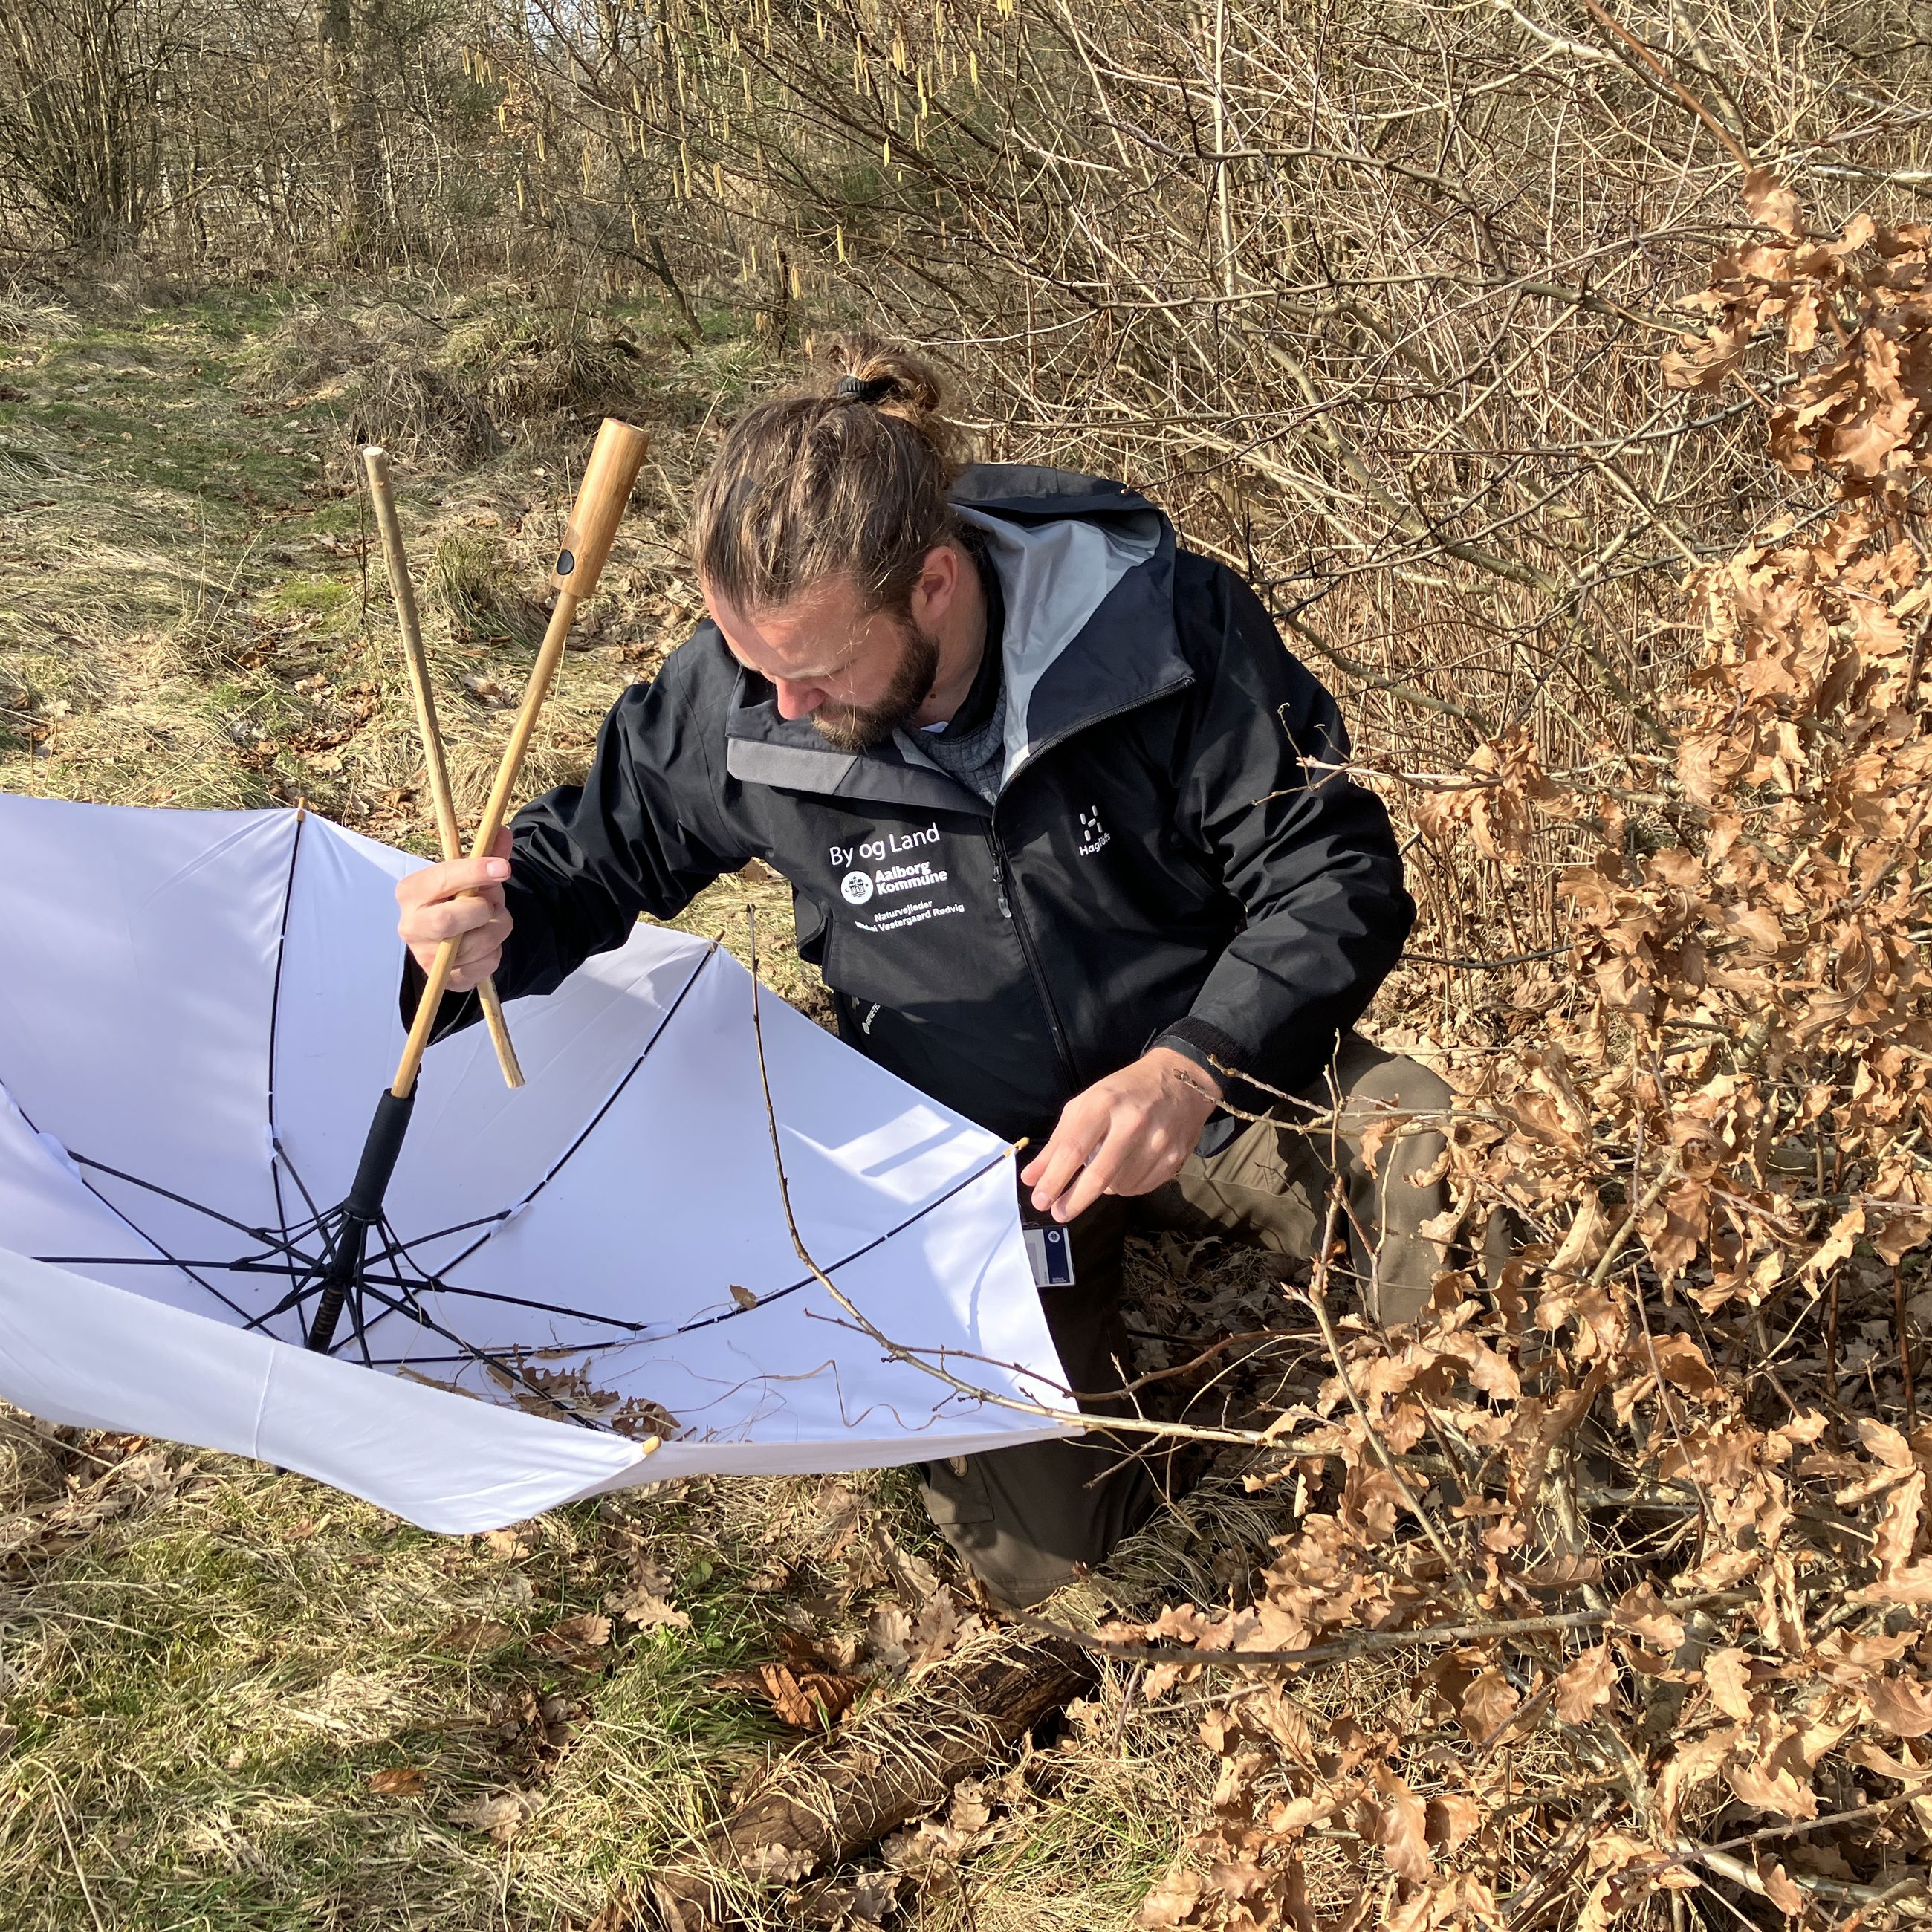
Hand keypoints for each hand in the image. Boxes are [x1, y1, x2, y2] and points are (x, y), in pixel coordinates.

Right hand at [395, 827, 513, 991]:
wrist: (451, 936)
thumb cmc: (458, 898)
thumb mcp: (471, 874)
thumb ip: (488, 854)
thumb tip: (503, 833)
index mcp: (411, 891)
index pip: (441, 881)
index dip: (475, 873)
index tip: (503, 868)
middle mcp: (410, 925)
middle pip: (448, 921)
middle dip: (482, 910)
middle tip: (493, 905)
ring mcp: (425, 956)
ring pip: (474, 945)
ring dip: (497, 930)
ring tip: (493, 921)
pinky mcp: (445, 979)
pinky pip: (483, 967)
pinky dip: (495, 953)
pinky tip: (487, 944)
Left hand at [1019, 1047, 1221, 1224]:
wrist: (1180, 1081)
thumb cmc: (1123, 1092)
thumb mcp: (1086, 1105)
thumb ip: (1057, 1142)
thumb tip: (1031, 1179)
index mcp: (1104, 1103)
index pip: (1073, 1149)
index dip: (1054, 1179)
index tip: (1039, 1200)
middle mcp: (1132, 1122)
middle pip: (1098, 1175)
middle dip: (1073, 1200)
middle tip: (1058, 1213)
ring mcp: (1157, 1142)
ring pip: (1119, 1186)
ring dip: (1102, 1189)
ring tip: (1101, 1172)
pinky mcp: (1175, 1158)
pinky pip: (1140, 1188)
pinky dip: (1124, 1186)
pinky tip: (1124, 1170)